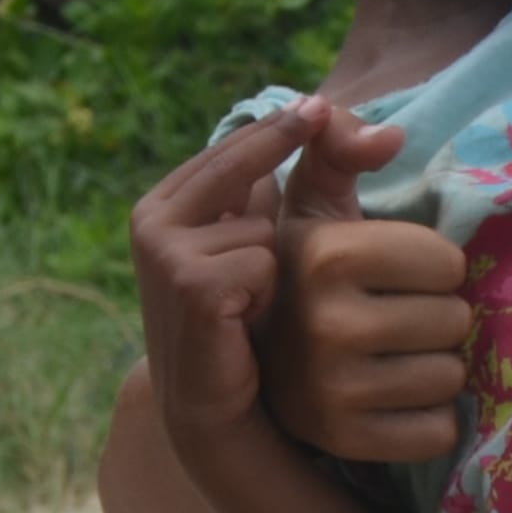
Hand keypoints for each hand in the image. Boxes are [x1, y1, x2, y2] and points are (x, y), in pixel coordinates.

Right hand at [127, 103, 311, 446]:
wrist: (216, 408)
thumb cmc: (245, 323)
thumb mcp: (258, 241)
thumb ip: (280, 182)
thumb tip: (359, 125)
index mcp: (162, 203)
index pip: (228, 146)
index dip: (275, 126)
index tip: (316, 104)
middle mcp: (152, 220)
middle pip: (242, 161)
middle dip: (280, 145)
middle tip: (316, 118)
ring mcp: (165, 254)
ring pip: (264, 225)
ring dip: (273, 264)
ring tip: (253, 300)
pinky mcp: (190, 285)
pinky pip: (262, 261)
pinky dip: (267, 291)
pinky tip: (247, 319)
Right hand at [261, 103, 476, 464]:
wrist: (246, 363)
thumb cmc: (302, 273)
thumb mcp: (312, 203)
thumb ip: (340, 148)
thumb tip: (390, 135)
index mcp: (325, 257)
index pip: (448, 263)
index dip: (431, 267)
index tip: (391, 275)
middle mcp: (325, 323)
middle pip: (455, 320)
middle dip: (435, 318)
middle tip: (391, 320)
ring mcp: (332, 389)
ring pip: (451, 377)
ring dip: (434, 368)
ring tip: (389, 357)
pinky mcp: (346, 441)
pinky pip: (437, 431)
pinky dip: (428, 421)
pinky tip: (391, 401)